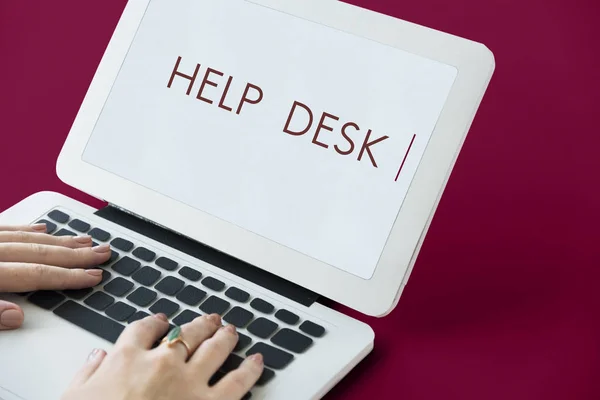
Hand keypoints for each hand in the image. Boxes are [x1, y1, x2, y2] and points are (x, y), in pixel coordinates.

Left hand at [0, 223, 110, 329]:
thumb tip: (16, 316)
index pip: (37, 275)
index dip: (69, 276)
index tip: (93, 276)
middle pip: (41, 253)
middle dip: (76, 255)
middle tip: (101, 253)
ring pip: (29, 239)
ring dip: (60, 241)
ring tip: (84, 241)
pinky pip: (7, 229)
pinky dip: (28, 230)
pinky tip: (43, 229)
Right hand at [62, 313, 263, 399]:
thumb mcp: (74, 398)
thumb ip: (87, 374)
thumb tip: (97, 357)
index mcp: (127, 359)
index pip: (144, 329)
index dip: (156, 322)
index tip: (162, 321)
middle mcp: (162, 363)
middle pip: (186, 333)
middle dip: (200, 324)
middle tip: (209, 320)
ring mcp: (189, 382)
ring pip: (214, 348)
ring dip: (225, 336)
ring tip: (231, 330)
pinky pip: (237, 382)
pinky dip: (250, 369)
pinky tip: (257, 361)